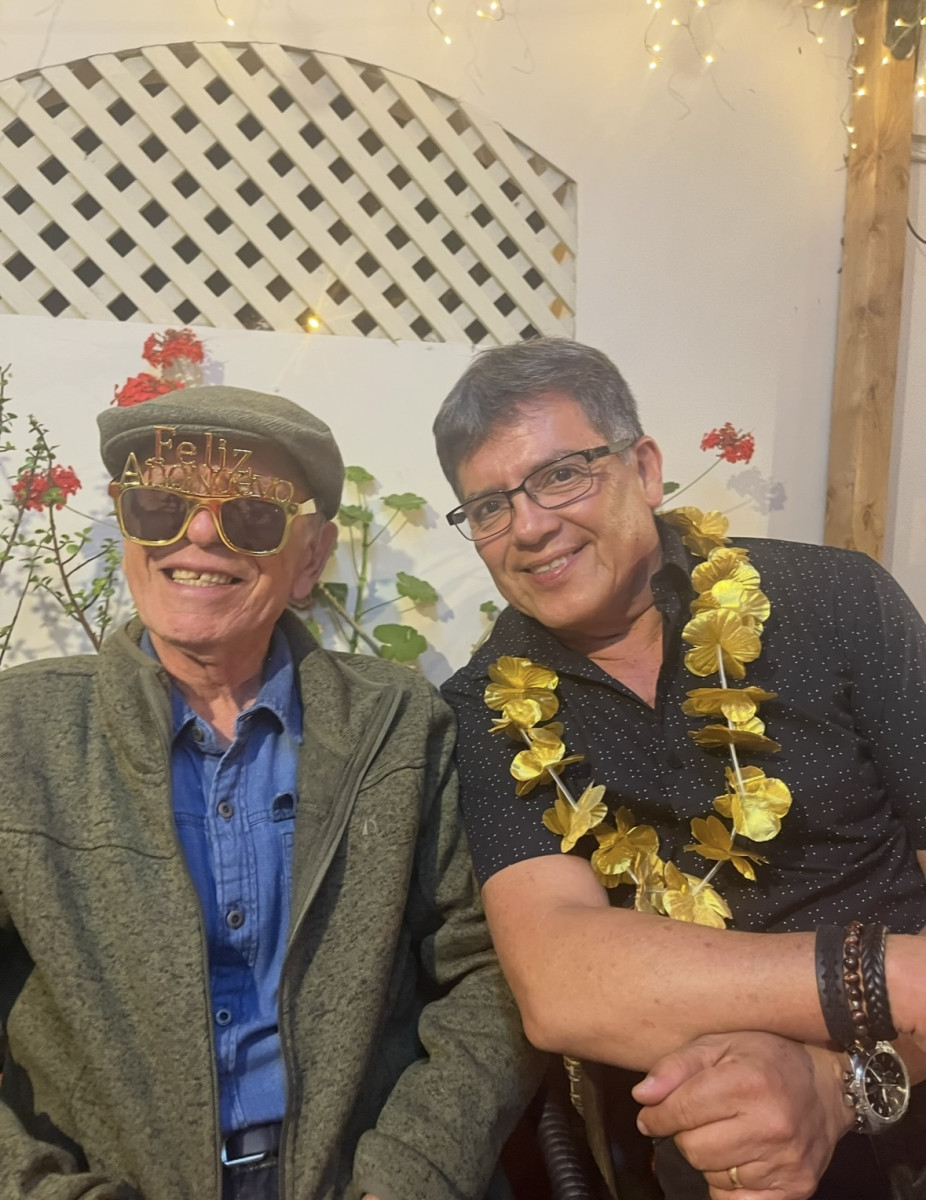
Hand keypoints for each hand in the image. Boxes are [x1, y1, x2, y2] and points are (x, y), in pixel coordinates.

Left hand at [633, 1031, 853, 1199]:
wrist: (826, 1087)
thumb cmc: (765, 1059)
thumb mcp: (720, 1045)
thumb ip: (676, 1066)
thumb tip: (642, 1096)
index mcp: (746, 1082)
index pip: (680, 1112)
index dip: (656, 1116)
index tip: (651, 1116)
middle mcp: (769, 1125)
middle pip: (693, 1149)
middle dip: (685, 1135)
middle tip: (699, 1120)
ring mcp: (785, 1161)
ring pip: (713, 1176)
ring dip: (709, 1159)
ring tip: (726, 1134)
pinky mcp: (795, 1188)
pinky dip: (729, 1186)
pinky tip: (739, 1161)